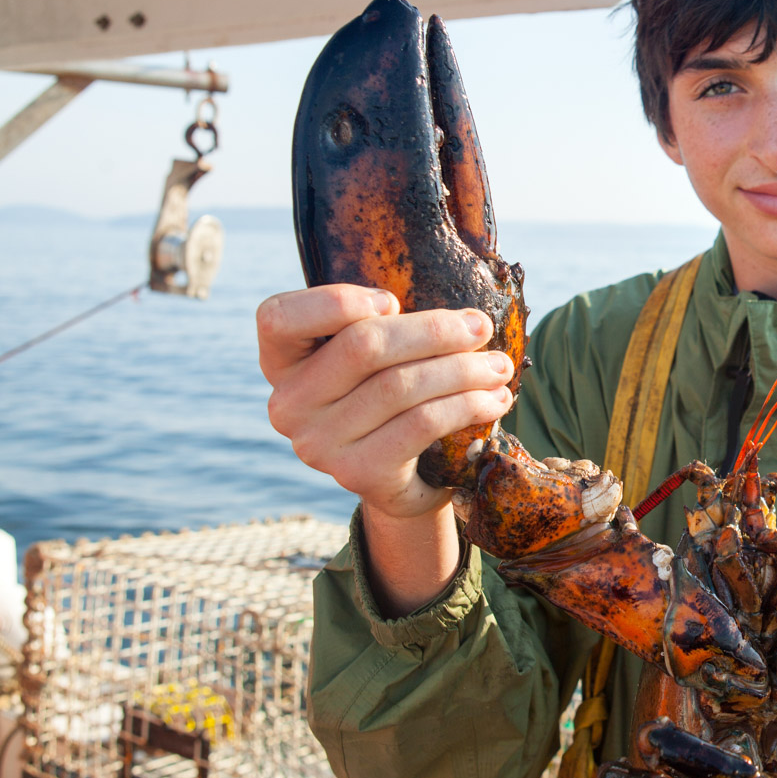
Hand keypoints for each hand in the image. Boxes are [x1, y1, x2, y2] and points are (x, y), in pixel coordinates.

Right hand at [256, 284, 514, 520]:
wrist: (398, 478)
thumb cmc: (387, 398)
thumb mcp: (373, 359)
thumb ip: (387, 325)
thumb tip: (466, 317)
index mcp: (281, 361)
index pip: (278, 318)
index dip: (335, 302)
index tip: (393, 299)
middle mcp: (289, 404)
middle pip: (363, 347)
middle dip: (433, 331)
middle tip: (480, 326)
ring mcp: (319, 443)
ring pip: (400, 386)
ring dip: (462, 371)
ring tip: (499, 366)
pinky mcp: (357, 474)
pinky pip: (422, 425)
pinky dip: (467, 406)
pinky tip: (495, 400)